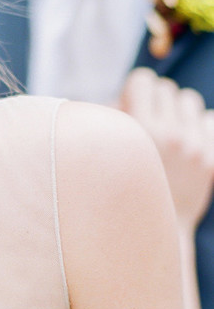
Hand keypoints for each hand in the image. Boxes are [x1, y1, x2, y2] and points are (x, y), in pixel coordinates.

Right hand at [118, 68, 213, 232]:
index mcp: (140, 128)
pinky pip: (210, 119)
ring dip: (178, 111)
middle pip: (167, 87)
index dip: (135, 89)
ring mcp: (195, 148)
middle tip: (149, 122)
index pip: (144, 79)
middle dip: (156, 101)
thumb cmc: (120, 181)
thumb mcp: (106, 146)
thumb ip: (112, 113)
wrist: (150, 229)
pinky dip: (200, 127)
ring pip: (190, 99)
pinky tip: (187, 142)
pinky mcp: (211, 160)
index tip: (132, 106)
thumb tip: (126, 94)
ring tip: (169, 131)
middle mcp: (171, 136)